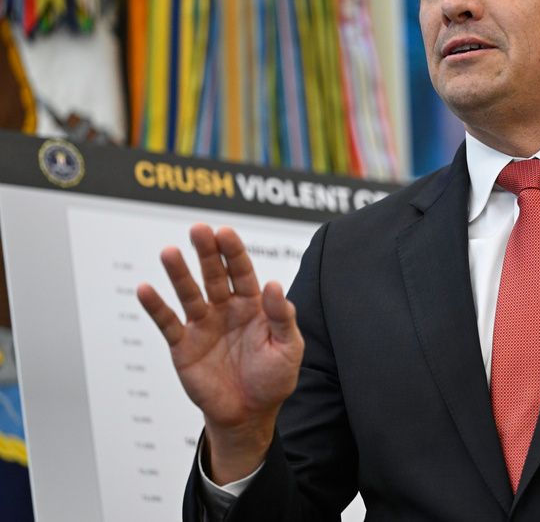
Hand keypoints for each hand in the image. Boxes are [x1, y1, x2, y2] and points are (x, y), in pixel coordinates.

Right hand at [136, 223, 304, 482]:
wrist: (249, 415)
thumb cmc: (272, 380)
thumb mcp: (288, 348)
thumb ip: (283, 317)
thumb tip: (273, 284)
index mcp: (253, 306)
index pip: (242, 272)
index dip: (233, 252)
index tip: (224, 231)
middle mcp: (226, 310)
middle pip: (214, 275)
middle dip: (207, 252)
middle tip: (198, 229)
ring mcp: (203, 325)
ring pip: (190, 293)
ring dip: (179, 273)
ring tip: (169, 252)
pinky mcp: (184, 345)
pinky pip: (168, 322)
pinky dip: (156, 306)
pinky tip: (145, 289)